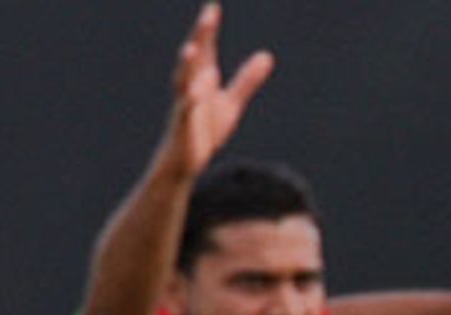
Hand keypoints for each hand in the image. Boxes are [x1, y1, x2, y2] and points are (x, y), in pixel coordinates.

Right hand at [163, 4, 274, 180]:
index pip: (207, 48)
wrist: (184, 163)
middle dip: (201, 36)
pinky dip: (189, 102)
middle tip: (208, 14)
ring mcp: (185, 105)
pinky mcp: (183, 127)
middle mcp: (192, 86)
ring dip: (187, 65)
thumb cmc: (204, 131)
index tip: (214, 7)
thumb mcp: (231, 104)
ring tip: (191, 48)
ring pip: (185, 81)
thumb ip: (247, 80)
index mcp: (203, 79)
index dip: (209, 29)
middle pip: (196, 57)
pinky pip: (185, 112)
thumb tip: (267, 56)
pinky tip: (193, 93)